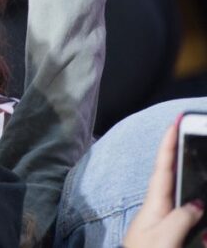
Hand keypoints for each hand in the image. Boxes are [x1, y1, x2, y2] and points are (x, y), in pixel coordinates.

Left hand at [123, 123, 204, 247]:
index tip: (176, 121)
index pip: (164, 166)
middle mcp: (161, 208)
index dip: (169, 142)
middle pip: (182, 184)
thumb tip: (199, 203)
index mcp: (155, 202)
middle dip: (195, 178)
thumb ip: (183, 218)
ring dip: (202, 220)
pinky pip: (194, 227)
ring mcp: (166, 222)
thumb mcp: (164, 238)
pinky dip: (201, 233)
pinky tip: (203, 237)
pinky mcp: (172, 235)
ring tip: (199, 233)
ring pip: (193, 209)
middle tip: (197, 168)